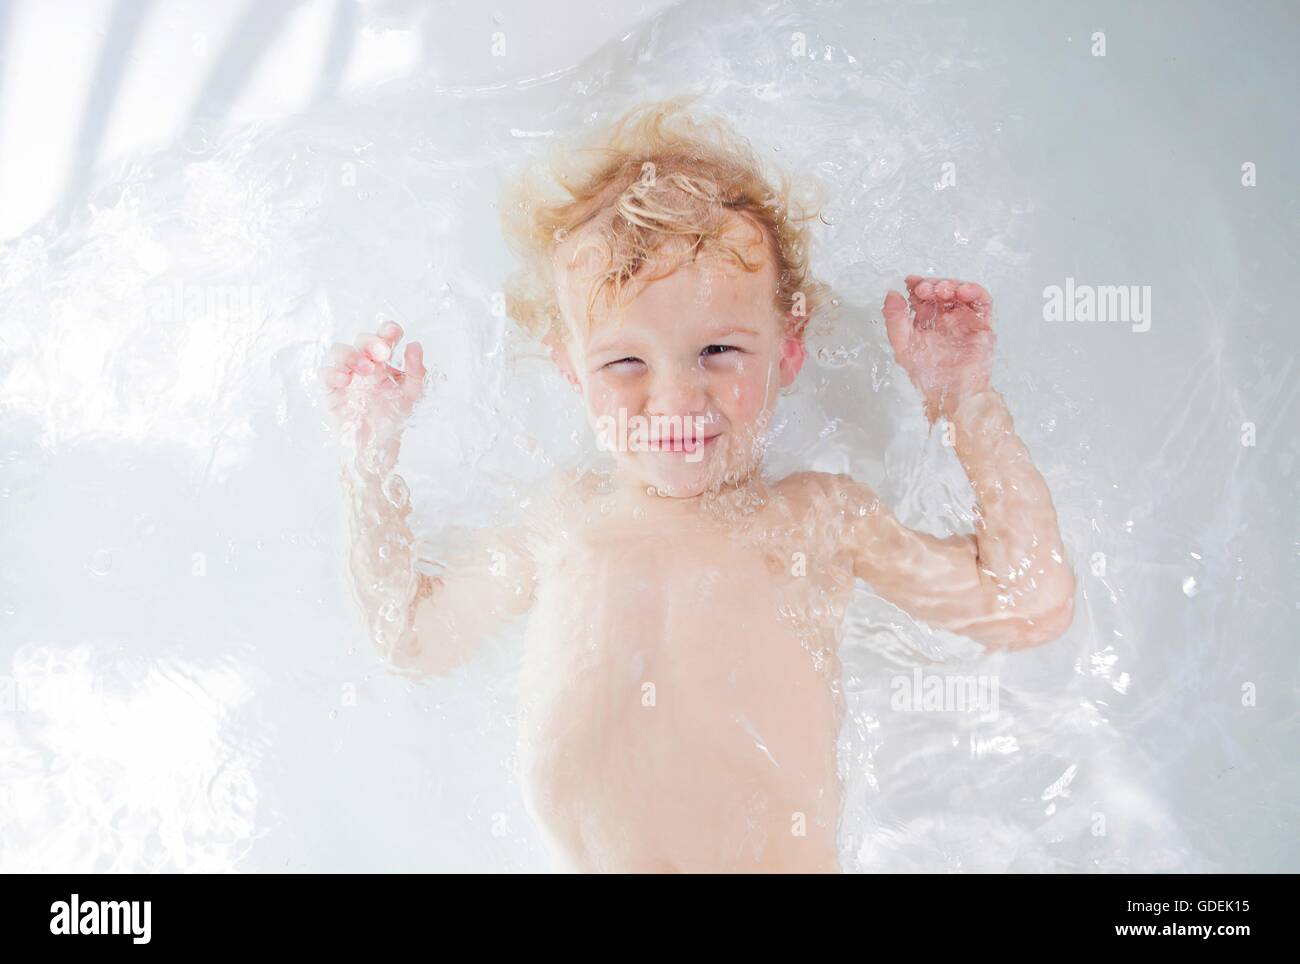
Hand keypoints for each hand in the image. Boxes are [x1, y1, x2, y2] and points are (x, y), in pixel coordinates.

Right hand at [320, 321, 426, 471]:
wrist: (379, 445)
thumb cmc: (393, 416)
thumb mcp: (412, 394)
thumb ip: (416, 371)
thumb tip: (414, 345)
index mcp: (384, 361)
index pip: (383, 337)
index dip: (387, 330)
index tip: (393, 332)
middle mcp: (364, 363)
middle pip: (361, 340)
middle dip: (371, 342)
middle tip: (382, 353)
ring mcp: (346, 375)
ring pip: (339, 351)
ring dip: (352, 355)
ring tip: (366, 370)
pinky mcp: (331, 390)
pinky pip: (324, 373)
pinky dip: (333, 372)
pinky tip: (346, 380)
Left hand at [882, 276, 995, 421]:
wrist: (951, 393)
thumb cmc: (928, 376)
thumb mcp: (903, 345)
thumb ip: (895, 320)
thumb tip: (892, 294)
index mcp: (926, 322)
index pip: (922, 297)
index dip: (917, 285)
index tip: (910, 281)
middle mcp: (946, 319)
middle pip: (941, 291)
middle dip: (933, 285)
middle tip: (925, 289)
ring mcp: (964, 321)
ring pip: (961, 293)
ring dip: (953, 284)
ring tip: (943, 290)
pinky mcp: (982, 325)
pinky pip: (982, 303)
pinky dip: (974, 292)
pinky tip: (963, 291)